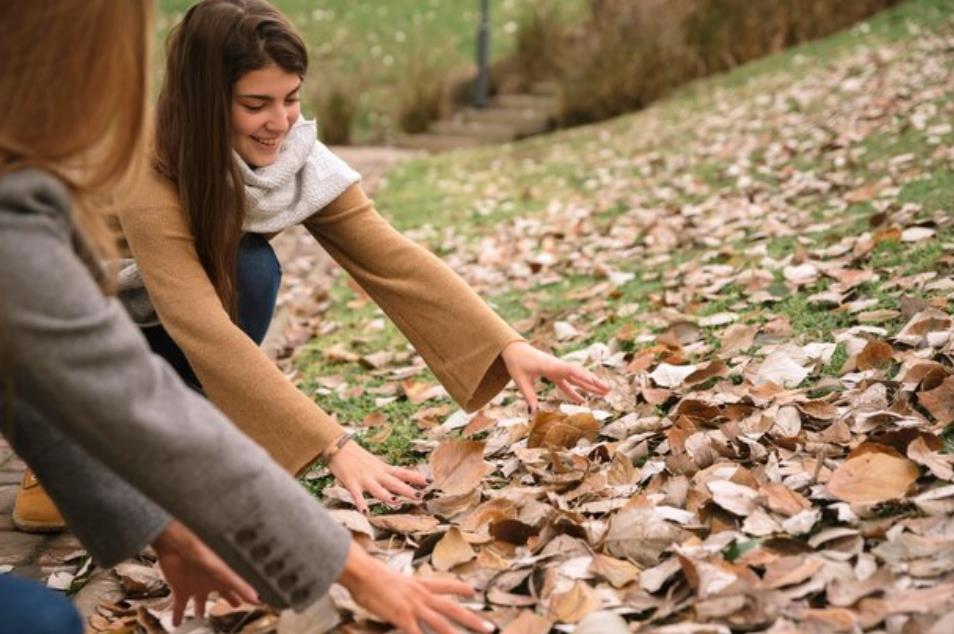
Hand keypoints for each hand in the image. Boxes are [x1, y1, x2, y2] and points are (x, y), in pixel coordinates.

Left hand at [152, 520, 258, 625]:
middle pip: (222, 593)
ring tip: (200, 617)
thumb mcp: (226, 574)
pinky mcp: (180, 589)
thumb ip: (242, 587)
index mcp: (224, 577)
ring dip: (201, 609)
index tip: (254, 600)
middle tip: (235, 604)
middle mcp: (211, 581)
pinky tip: (176, 624)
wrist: (179, 545)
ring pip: (200, 601)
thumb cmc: (204, 552)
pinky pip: (179, 606)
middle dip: (229, 599)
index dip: (246, 595)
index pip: (238, 588)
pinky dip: (177, 616)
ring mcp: (196, 585)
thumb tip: (258, 599)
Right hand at [327, 441, 427, 513]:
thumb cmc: (356, 456)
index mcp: (382, 468)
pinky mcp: (351, 482)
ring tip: (397, 502)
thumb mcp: (374, 463)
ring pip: (378, 489)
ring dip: (387, 496)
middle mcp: (376, 473)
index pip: (403, 473)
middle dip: (407, 490)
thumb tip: (398, 478)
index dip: (416, 477)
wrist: (338, 446)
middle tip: (420, 496)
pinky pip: (357, 495)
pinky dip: (361, 503)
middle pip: (394, 483)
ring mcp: (364, 478)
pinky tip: (365, 512)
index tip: (430, 481)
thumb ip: (384, 472)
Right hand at [338, 543, 493, 633]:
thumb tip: (401, 594)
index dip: (461, 588)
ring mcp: (414, 607)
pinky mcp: (402, 618)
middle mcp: (421, 594)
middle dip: (472, 619)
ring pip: (442, 624)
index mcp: (419, 583)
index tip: (474, 591)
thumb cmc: (370, 574)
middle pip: (452, 608)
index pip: (446, 584)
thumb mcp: (392, 579)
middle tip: (490, 627)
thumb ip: (402, 589)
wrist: (362, 571)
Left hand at [501, 341, 608, 411]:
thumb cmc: (516, 362)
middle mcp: (557, 366)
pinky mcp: (555, 372)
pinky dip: (574, 391)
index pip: (569, 370)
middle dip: (593, 382)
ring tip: (604, 392)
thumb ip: (528, 396)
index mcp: (549, 365)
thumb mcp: (520, 380)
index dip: (581, 376)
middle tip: (608, 390)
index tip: (593, 382)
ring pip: (576, 378)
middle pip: (578, 374)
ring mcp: (557, 369)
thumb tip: (533, 413)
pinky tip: (582, 400)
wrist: (514, 349)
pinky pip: (567, 382)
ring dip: (589, 385)